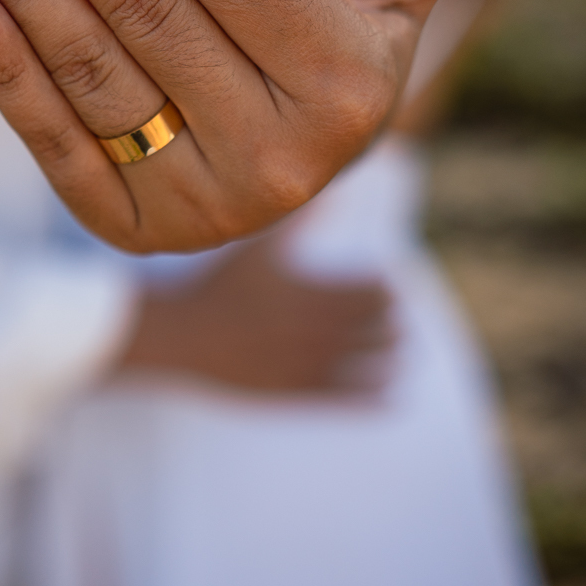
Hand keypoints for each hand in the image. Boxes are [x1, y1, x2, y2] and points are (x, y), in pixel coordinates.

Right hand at [116, 241, 394, 395]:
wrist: (189, 336)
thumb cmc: (226, 286)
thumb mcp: (264, 247)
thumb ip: (303, 218)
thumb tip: (330, 186)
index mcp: (317, 295)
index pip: (375, 294)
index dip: (384, 289)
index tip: (382, 282)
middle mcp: (321, 332)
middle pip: (381, 330)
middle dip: (390, 322)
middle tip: (390, 315)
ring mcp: (311, 365)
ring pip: (373, 365)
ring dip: (390, 357)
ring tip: (396, 350)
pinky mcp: (299, 391)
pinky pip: (349, 398)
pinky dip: (375, 395)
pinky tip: (392, 394)